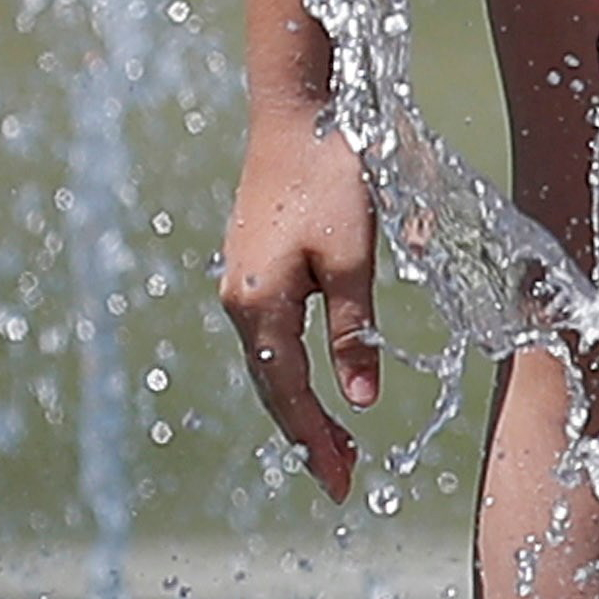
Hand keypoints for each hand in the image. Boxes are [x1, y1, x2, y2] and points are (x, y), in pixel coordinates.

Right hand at [220, 113, 379, 501]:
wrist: (293, 112)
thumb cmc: (329, 177)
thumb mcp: (354, 257)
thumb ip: (354, 331)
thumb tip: (360, 400)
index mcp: (259, 306)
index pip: (289, 395)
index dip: (317, 444)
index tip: (342, 487)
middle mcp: (238, 302)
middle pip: (272, 389)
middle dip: (308, 437)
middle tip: (344, 482)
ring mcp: (239, 284)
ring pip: (268, 366)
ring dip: (300, 407)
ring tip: (337, 447)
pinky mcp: (250, 268)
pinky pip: (268, 339)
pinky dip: (291, 373)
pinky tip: (312, 386)